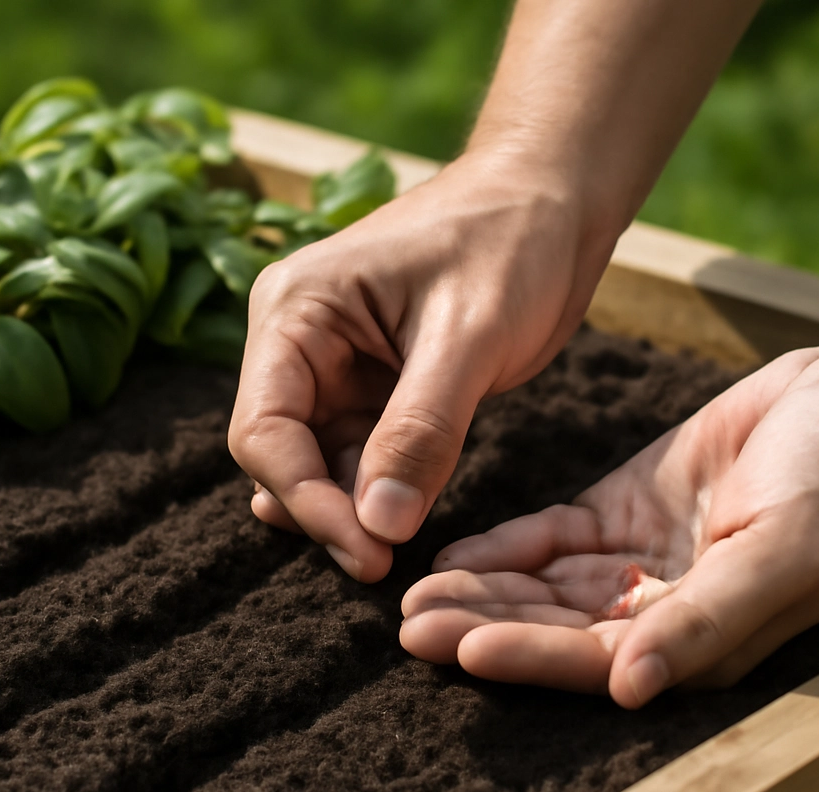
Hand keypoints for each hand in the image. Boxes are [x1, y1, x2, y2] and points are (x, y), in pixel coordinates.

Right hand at [228, 151, 617, 581]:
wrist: (553, 201)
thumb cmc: (511, 240)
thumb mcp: (470, 335)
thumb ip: (421, 431)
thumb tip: (379, 526)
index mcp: (295, 310)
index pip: (265, 428)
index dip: (307, 500)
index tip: (367, 553)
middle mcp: (298, 341)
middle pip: (282, 453)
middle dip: (326, 511)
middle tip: (382, 564)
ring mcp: (334, 368)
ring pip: (320, 464)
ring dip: (351, 510)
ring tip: (392, 550)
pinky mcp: (374, 391)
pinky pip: (361, 457)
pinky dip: (378, 493)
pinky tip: (401, 518)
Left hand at [401, 325, 818, 707]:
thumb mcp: (780, 555)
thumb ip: (707, 623)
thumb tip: (632, 689)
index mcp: (696, 638)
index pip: (596, 661)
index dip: (529, 657)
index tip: (462, 650)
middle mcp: (657, 610)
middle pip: (555, 629)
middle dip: (484, 629)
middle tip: (411, 627)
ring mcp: (634, 560)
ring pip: (543, 586)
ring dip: (482, 591)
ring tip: (415, 596)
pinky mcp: (618, 511)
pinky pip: (550, 536)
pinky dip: (505, 545)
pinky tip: (454, 555)